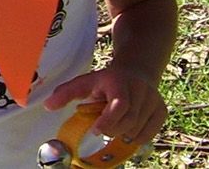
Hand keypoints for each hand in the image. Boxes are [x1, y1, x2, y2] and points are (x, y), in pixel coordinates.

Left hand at [43, 64, 166, 148]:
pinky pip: (150, 133)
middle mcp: (139, 90)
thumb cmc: (107, 80)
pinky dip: (137, 137)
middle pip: (128, 121)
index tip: (96, 131)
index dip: (108, 121)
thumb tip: (47, 106)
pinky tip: (127, 130)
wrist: (136, 71)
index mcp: (118, 82)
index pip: (119, 106)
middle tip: (102, 128)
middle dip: (113, 129)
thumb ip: (66, 93)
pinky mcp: (161, 110)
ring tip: (115, 124)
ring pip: (138, 129)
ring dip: (123, 133)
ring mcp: (153, 100)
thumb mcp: (86, 82)